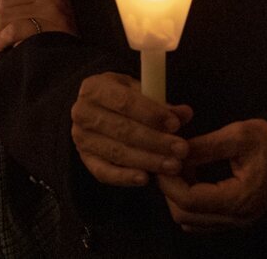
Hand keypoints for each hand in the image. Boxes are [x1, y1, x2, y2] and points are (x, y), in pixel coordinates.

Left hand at [0, 0, 76, 50]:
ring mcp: (52, 13)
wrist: (78, 58)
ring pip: (6, 17)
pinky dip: (4, 40)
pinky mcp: (49, 30)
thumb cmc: (55, 33)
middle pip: (5, 6)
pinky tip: (3, 47)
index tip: (0, 24)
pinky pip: (15, 30)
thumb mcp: (38, 10)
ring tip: (1, 43)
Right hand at [70, 72, 192, 186]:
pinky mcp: (85, 160)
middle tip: (182, 149)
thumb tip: (184, 113)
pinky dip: (124, 177)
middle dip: (155, 141)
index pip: (124, 101)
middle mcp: (82, 112)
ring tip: (174, 165)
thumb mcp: (140, 93)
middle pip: (122, 129)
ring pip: (117, 152)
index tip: (175, 124)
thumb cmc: (124, 99)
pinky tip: (145, 178)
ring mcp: (81, 138)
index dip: (151, 114)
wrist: (98, 111)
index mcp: (94, 88)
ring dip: (148, 160)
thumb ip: (161, 104)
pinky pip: (104, 172)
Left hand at [156, 118, 266, 232]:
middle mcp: (238, 217)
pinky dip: (189, 203)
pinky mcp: (234, 219)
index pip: (190, 200)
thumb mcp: (238, 135)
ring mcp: (236, 222)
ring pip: (190, 221)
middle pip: (185, 215)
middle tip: (168, 164)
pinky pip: (201, 221)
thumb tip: (174, 153)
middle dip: (170, 190)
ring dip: (178, 197)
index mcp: (240, 198)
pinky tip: (192, 179)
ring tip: (180, 169)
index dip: (169, 182)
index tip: (163, 161)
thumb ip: (204, 146)